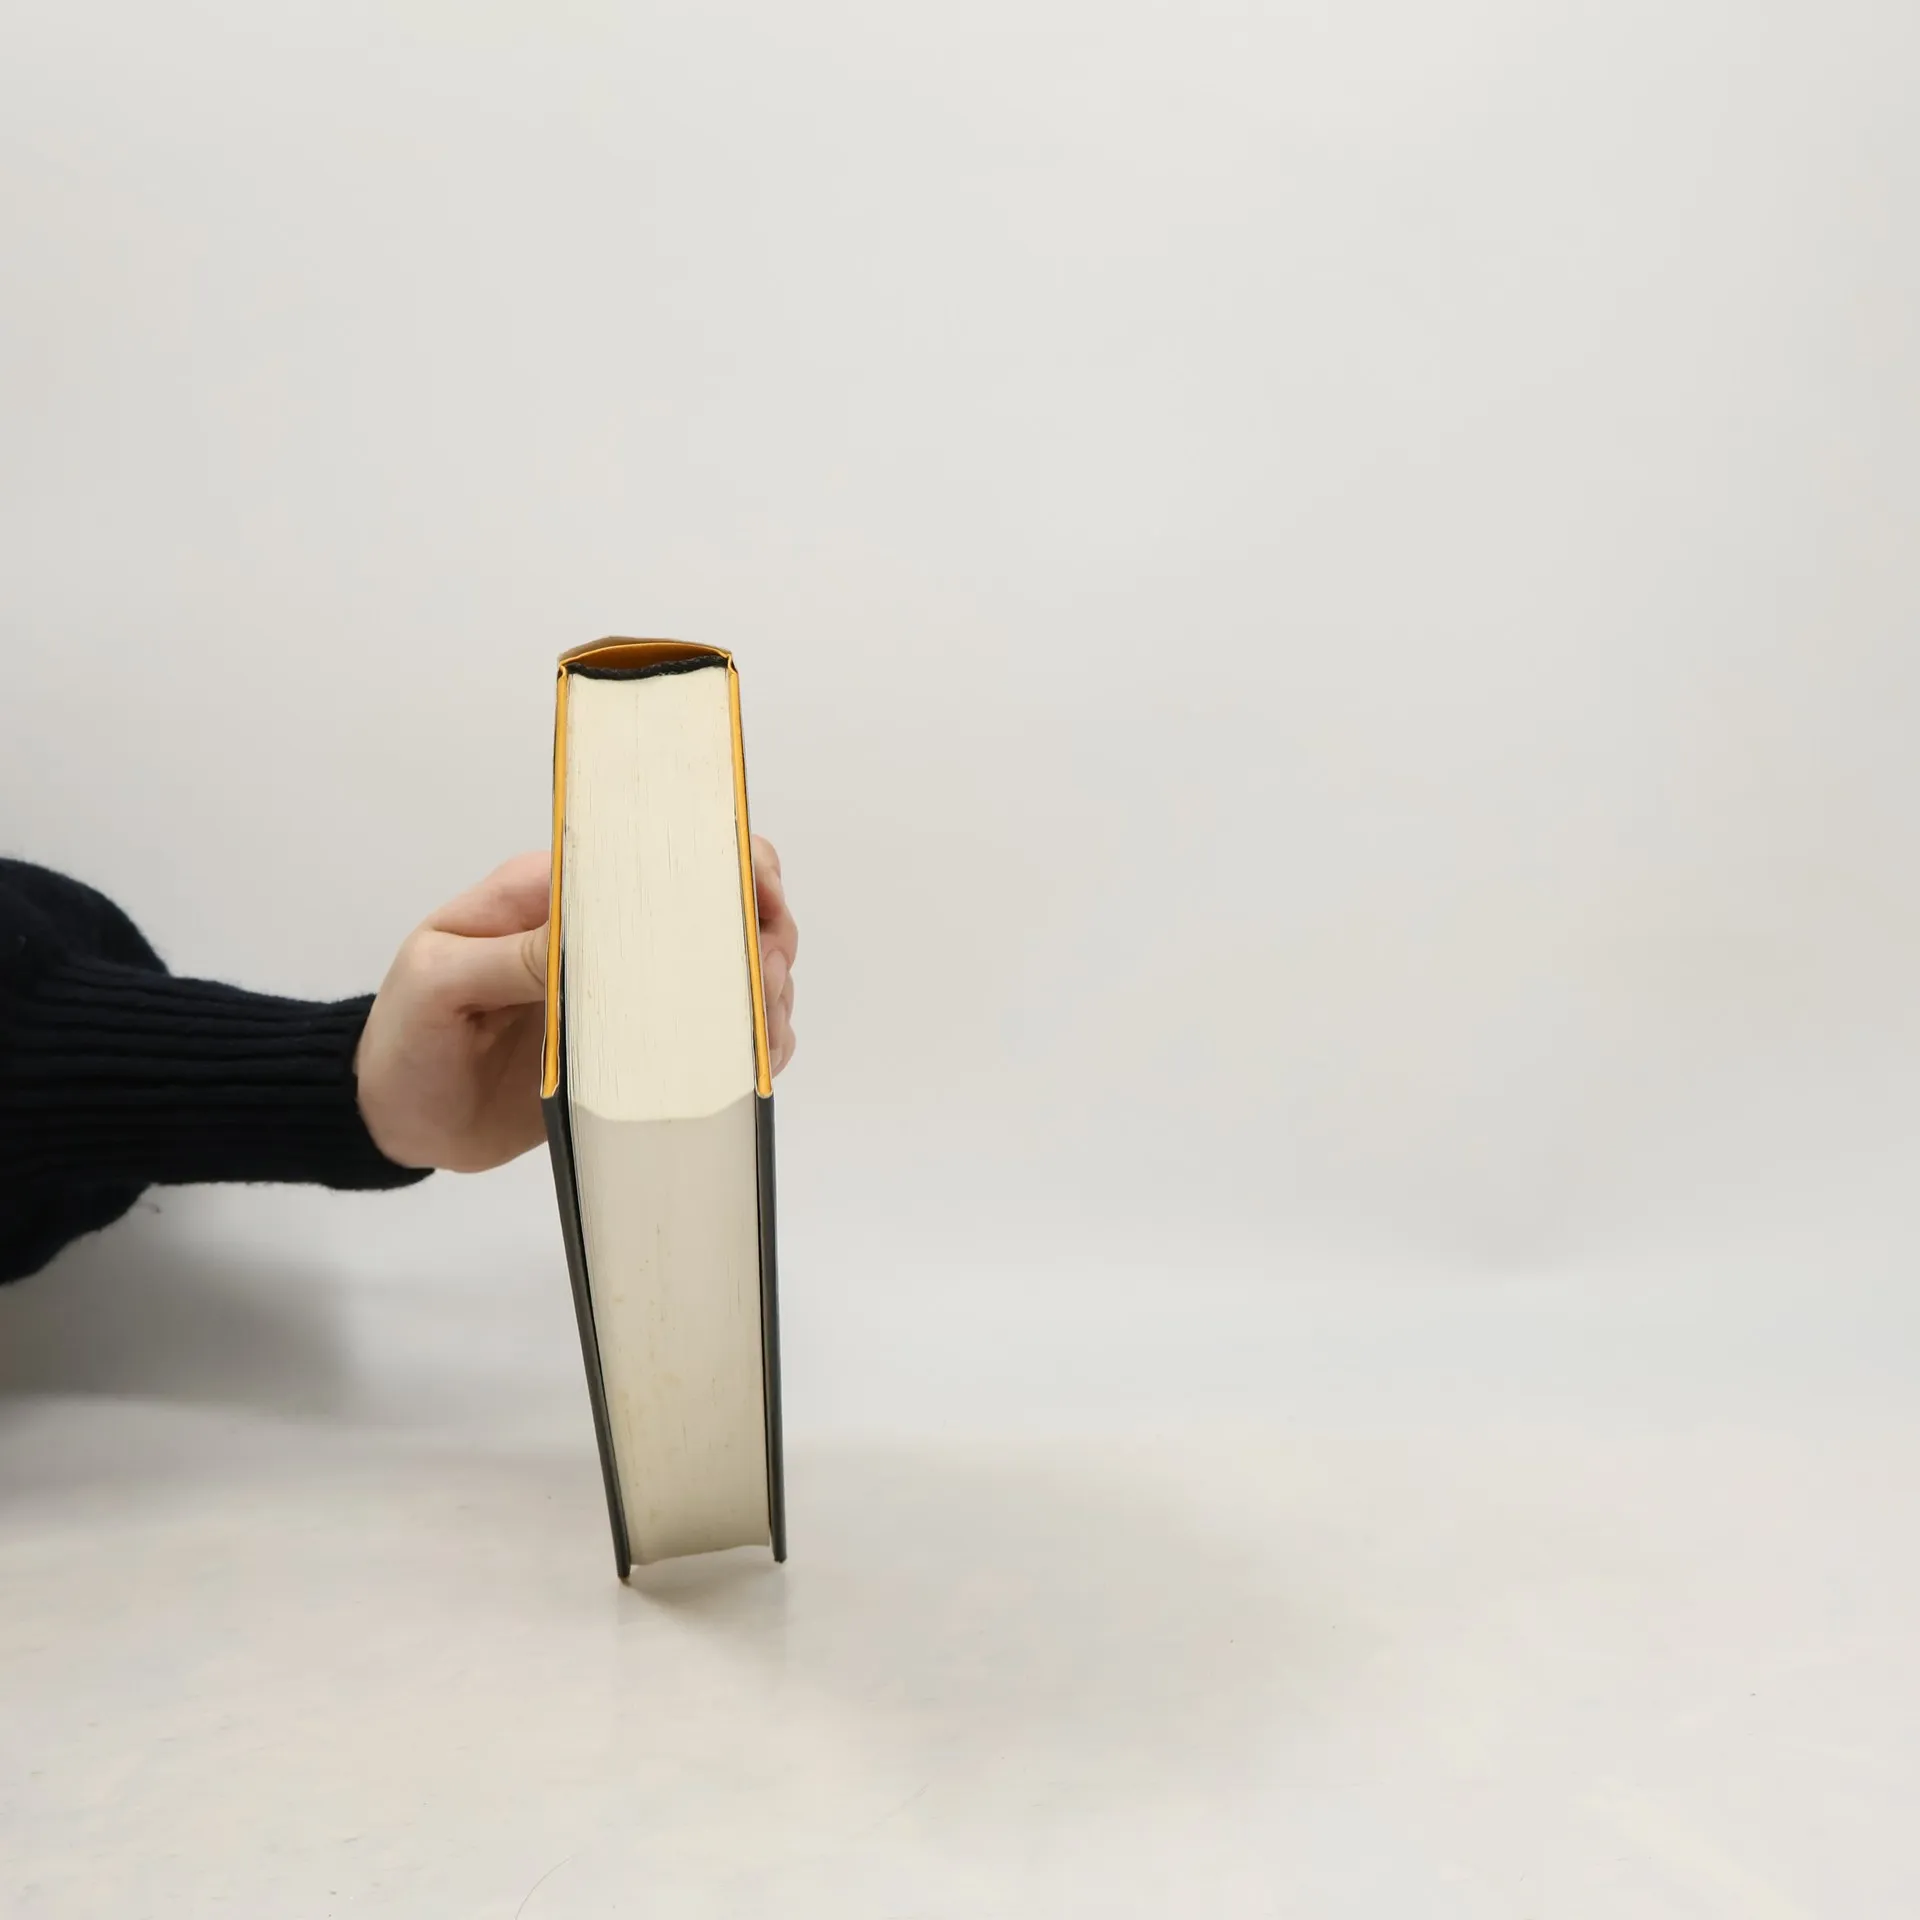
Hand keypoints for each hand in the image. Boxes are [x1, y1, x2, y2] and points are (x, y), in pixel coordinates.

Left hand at [356, 837, 798, 1172]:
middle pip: (720, 906)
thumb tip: (579, 934)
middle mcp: (610, 935)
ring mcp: (632, 993)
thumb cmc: (406, 1035)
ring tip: (765, 1028)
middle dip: (765, 933)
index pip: (659, 850)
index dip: (728, 861)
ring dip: (767, 991)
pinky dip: (751, 1043)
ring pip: (732, 971)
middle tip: (766, 980)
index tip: (758, 896)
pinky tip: (758, 1060)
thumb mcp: (434, 984)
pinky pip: (715, 1036)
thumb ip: (504, 957)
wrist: (398, 1115)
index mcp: (560, 895)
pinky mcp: (643, 1049)